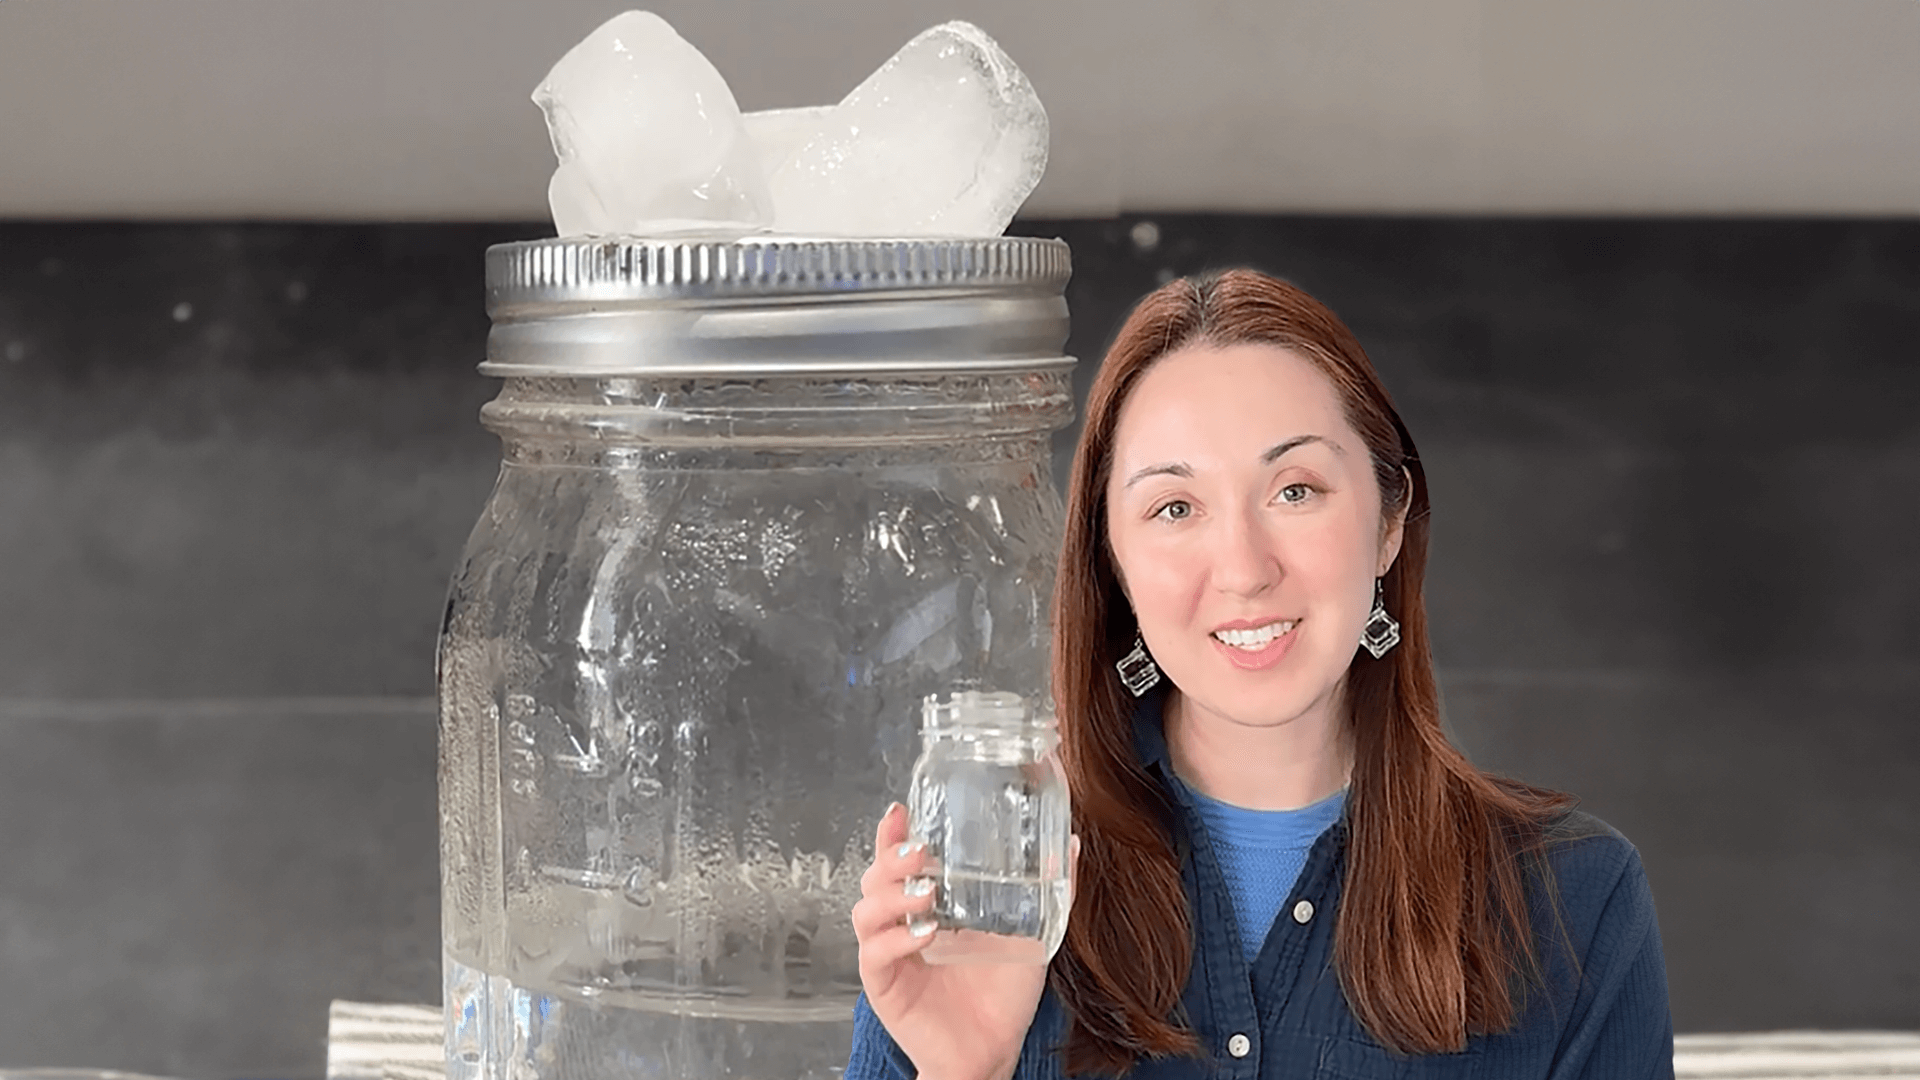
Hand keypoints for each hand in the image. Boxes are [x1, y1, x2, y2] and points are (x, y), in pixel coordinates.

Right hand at [851, 802, 1078, 1079]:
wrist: (993, 1051)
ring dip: (892, 896)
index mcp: (928, 906)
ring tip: (926, 892)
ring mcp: (890, 954)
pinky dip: (896, 940)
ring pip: (866, 911)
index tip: (901, 811)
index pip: (898, 861)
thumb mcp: (1031, 934)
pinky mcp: (885, 986)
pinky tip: (924, 935)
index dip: (892, 835)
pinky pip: (875, 954)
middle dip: (891, 858)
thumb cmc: (1003, 995)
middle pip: (874, 878)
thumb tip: (1069, 843)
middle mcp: (901, 924)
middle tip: (922, 852)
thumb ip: (1050, 892)